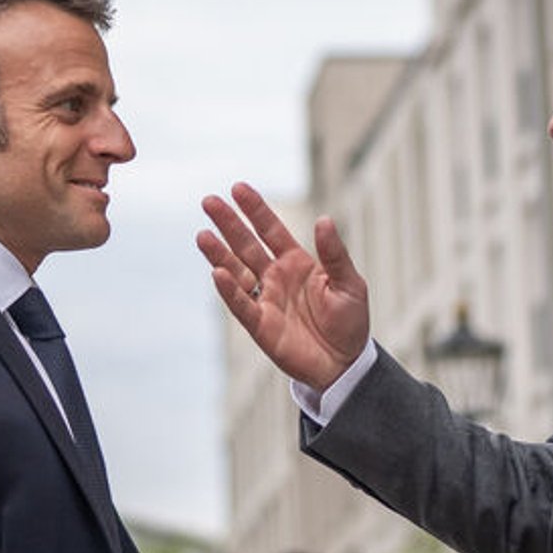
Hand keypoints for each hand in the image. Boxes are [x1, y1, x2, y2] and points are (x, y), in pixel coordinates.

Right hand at [198, 183, 370, 392]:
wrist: (345, 364)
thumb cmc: (350, 322)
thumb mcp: (349, 284)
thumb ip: (334, 254)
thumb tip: (324, 220)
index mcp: (297, 263)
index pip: (271, 230)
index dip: (255, 210)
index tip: (238, 188)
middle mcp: (276, 277)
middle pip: (247, 245)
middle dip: (228, 224)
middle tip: (209, 202)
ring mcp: (265, 300)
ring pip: (236, 271)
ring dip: (220, 254)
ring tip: (203, 235)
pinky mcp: (260, 326)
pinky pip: (241, 305)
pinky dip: (229, 290)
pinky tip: (217, 272)